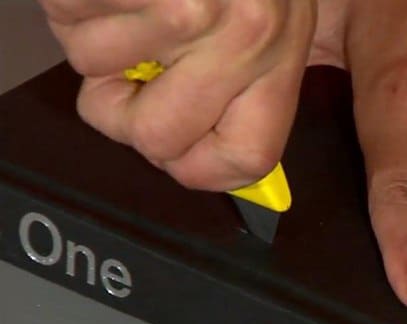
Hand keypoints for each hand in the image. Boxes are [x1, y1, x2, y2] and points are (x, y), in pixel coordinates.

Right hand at [39, 0, 317, 189]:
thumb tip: (197, 161)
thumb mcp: (265, 28)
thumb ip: (241, 96)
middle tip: (135, 63)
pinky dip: (74, 3)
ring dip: (96, 38)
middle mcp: (246, 37)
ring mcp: (188, 6)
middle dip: (123, 109)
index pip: (246, 159)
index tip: (179, 147)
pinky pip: (69, 20)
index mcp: (279, 58)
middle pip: (156, 139)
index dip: (197, 168)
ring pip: (96, 75)